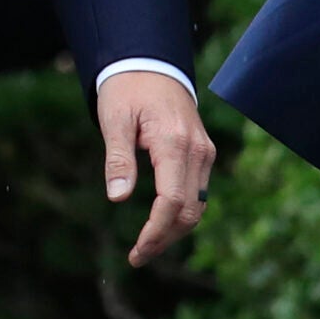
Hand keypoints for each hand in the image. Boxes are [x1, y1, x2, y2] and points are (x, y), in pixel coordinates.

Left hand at [99, 70, 215, 266]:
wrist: (152, 62)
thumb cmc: (128, 89)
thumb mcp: (115, 120)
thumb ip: (118, 158)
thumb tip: (118, 198)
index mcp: (174, 142)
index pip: (171, 201)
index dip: (155, 232)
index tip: (136, 252)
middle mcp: (197, 149)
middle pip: (189, 211)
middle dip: (165, 239)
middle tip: (137, 256)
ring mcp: (204, 151)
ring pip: (198, 205)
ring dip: (175, 230)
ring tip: (147, 246)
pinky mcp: (203, 152)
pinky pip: (198, 191)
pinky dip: (182, 213)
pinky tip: (160, 222)